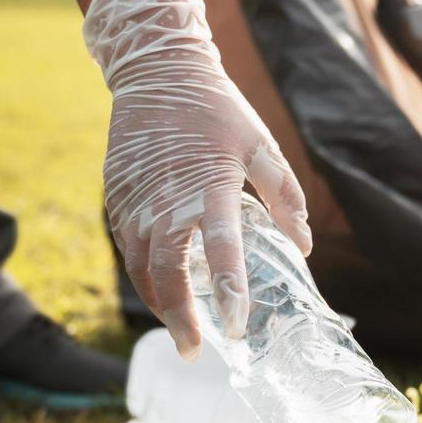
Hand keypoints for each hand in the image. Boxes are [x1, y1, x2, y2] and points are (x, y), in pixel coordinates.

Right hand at [84, 0, 311, 359]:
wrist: (157, 72)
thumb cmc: (218, 109)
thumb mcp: (261, 146)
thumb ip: (286, 197)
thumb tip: (304, 244)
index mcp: (209, 187)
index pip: (222, 249)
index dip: (229, 290)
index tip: (236, 325)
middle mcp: (167, 200)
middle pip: (169, 273)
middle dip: (181, 318)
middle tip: (198, 351)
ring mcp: (136, 201)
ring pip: (142, 268)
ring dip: (160, 305)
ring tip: (182, 334)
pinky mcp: (117, 198)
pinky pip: (129, 249)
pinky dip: (144, 277)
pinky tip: (161, 295)